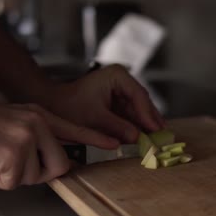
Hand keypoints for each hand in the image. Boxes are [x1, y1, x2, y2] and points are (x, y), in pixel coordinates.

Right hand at [0, 100, 117, 189]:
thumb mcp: (15, 121)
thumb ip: (38, 136)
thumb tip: (53, 159)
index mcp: (40, 115)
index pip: (75, 128)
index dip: (96, 138)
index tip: (115, 143)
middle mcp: (38, 123)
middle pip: (59, 166)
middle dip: (38, 173)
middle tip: (14, 162)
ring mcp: (27, 136)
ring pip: (35, 176)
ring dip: (13, 175)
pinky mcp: (14, 152)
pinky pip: (14, 182)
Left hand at [41, 64, 164, 143]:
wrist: (53, 106)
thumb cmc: (69, 106)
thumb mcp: (94, 118)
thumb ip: (117, 127)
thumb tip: (137, 137)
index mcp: (117, 76)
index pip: (138, 95)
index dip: (148, 114)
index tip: (155, 129)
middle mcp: (122, 81)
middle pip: (142, 102)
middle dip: (150, 120)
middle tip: (163, 136)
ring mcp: (121, 92)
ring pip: (139, 110)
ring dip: (146, 125)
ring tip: (157, 139)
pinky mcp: (118, 103)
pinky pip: (132, 116)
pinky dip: (137, 127)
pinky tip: (145, 138)